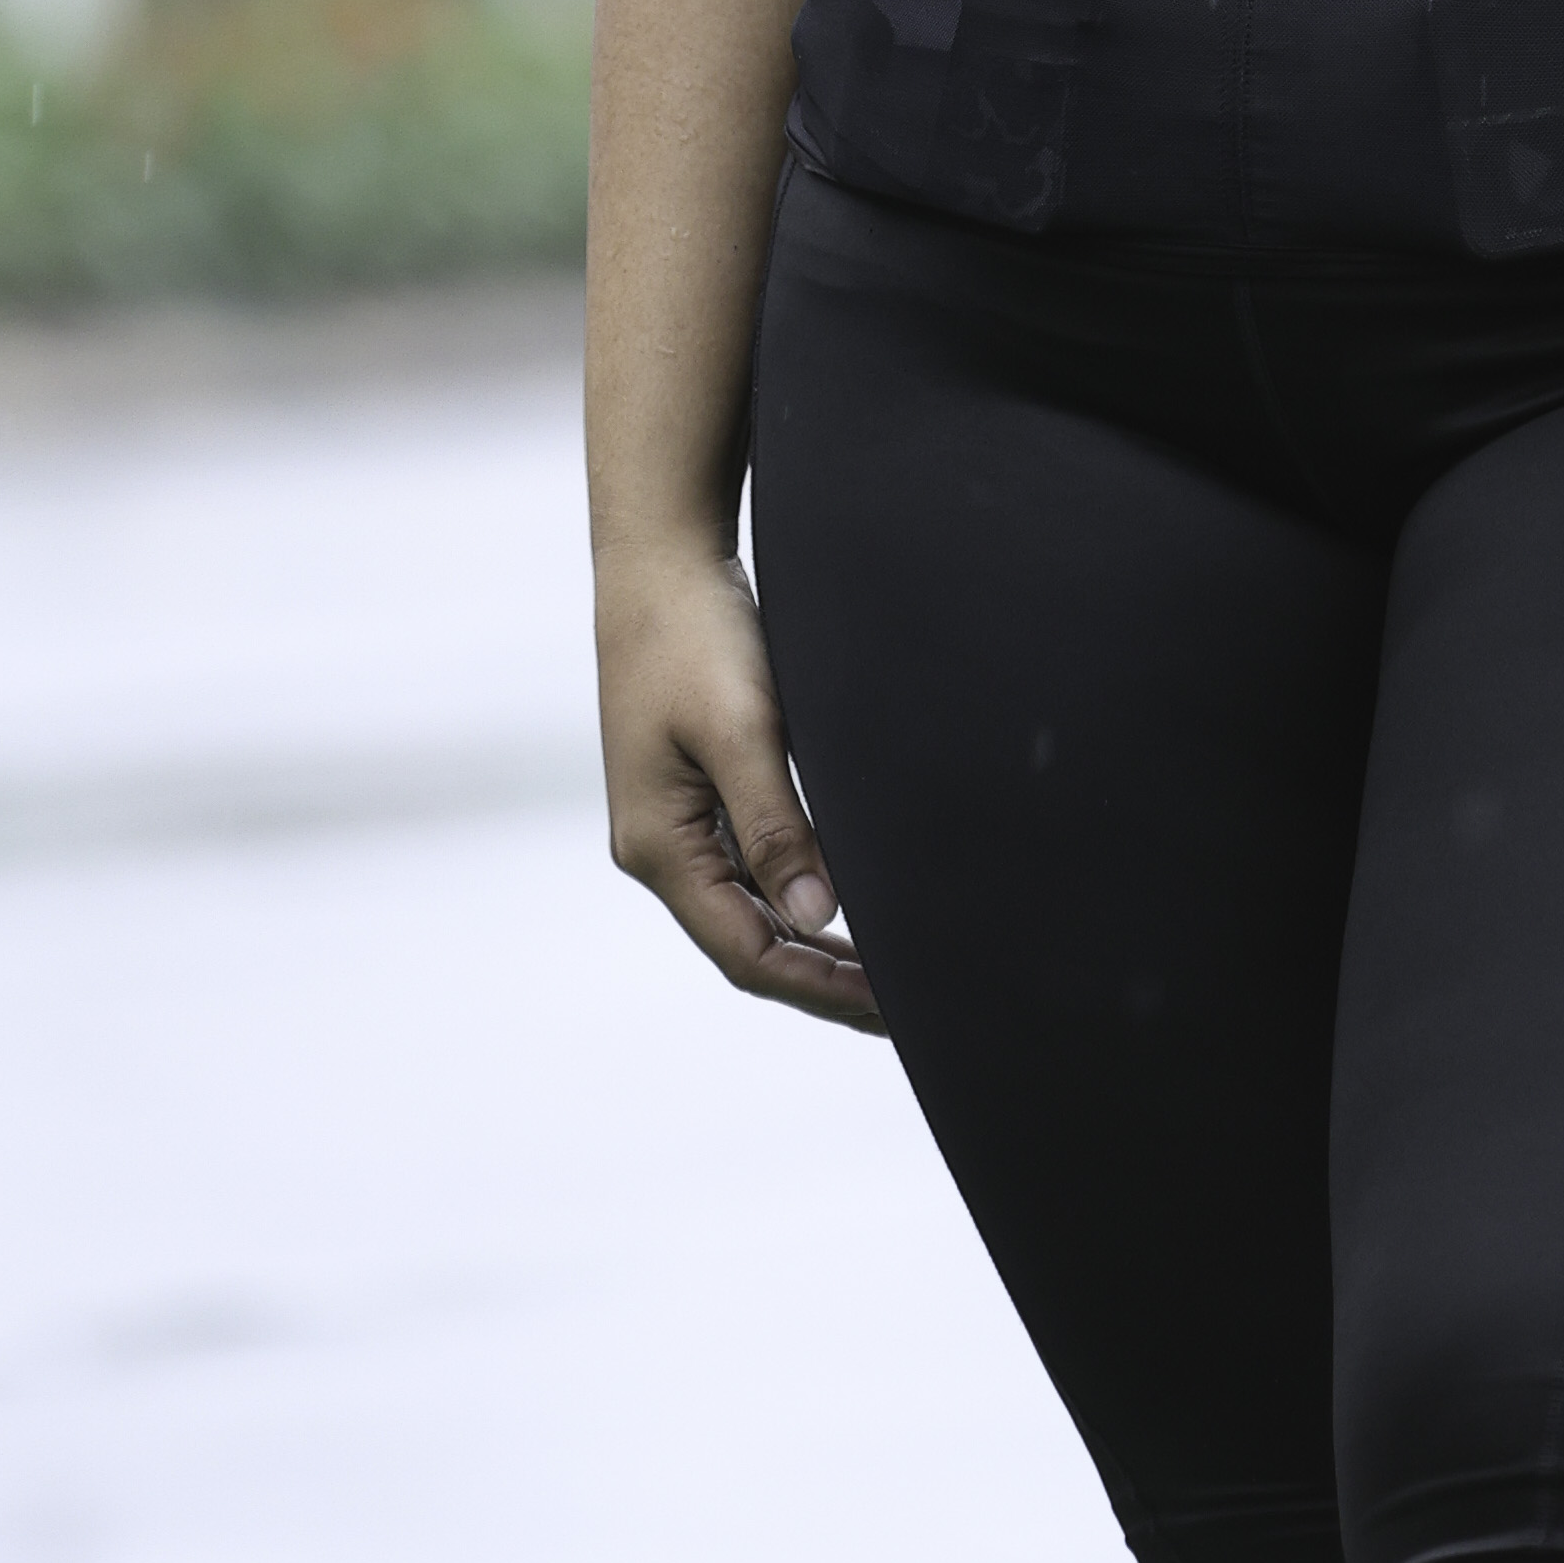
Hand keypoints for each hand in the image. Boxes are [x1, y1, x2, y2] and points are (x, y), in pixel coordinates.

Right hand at [594, 533, 882, 1028]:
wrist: (658, 556)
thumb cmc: (696, 633)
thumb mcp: (740, 729)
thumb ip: (776, 826)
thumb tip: (816, 919)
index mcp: (659, 847)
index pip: (747, 952)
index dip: (818, 986)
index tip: (890, 1006)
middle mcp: (660, 847)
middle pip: (747, 943)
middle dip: (821, 979)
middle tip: (904, 1004)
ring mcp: (674, 820)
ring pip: (749, 909)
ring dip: (813, 942)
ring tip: (886, 968)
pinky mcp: (694, 788)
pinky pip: (749, 865)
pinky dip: (798, 891)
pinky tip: (843, 897)